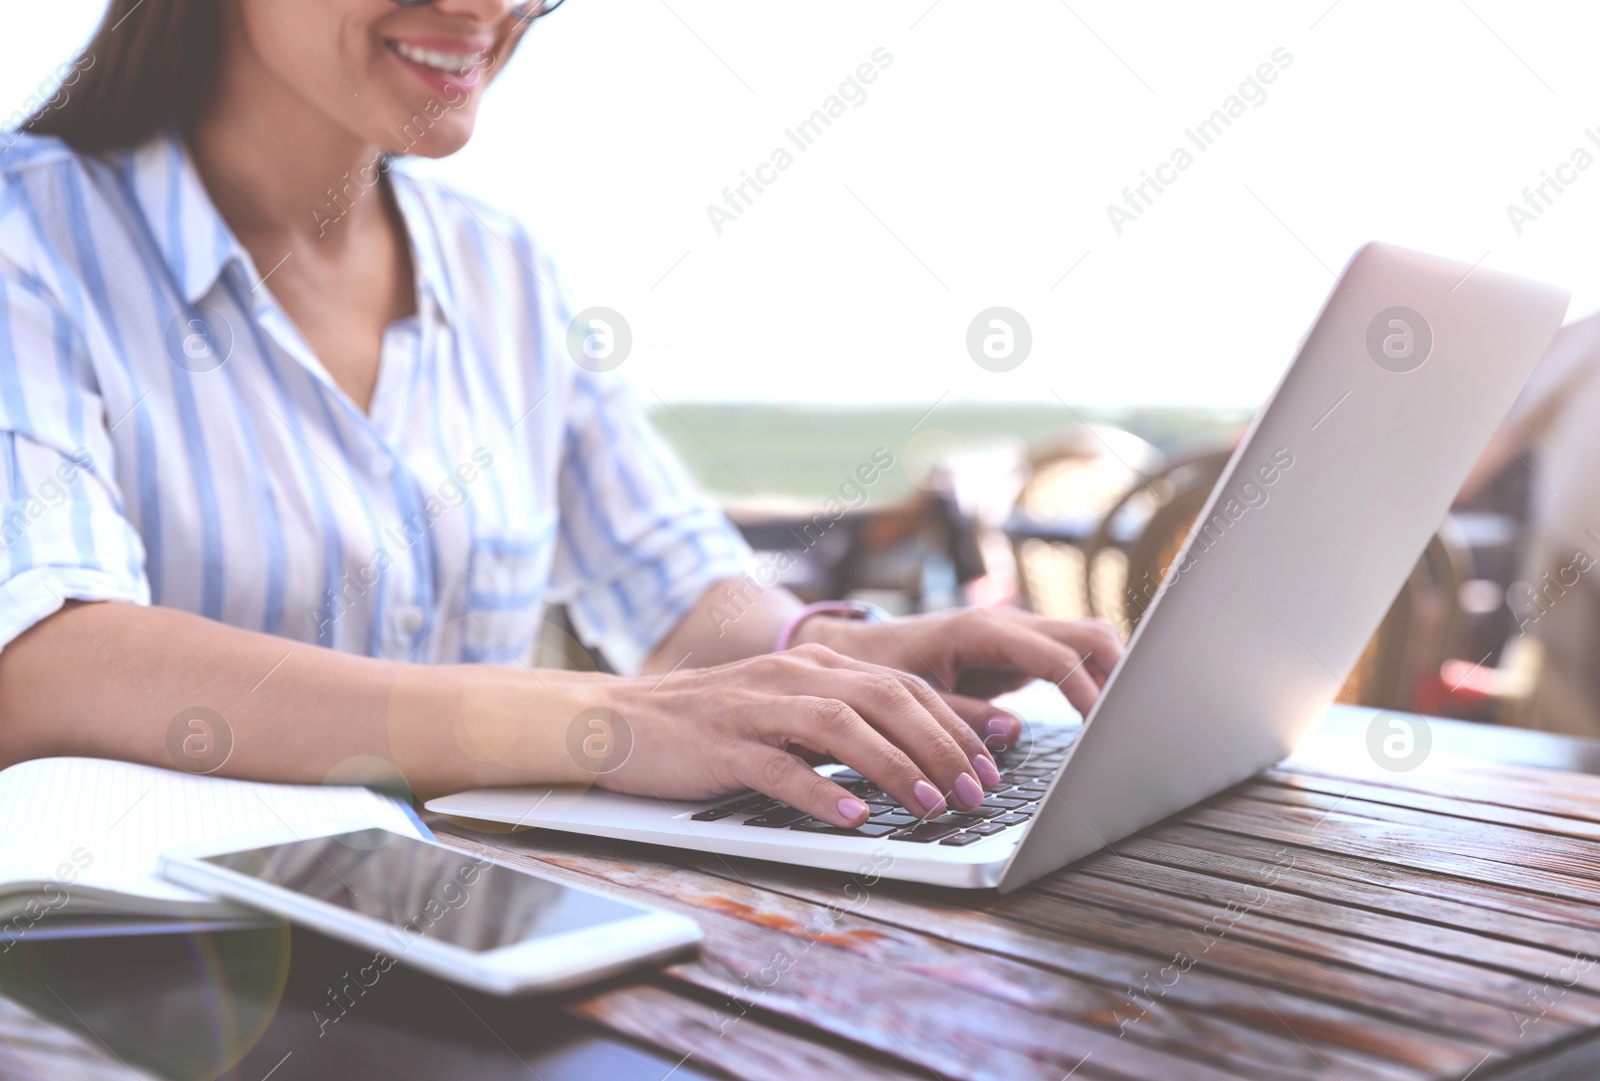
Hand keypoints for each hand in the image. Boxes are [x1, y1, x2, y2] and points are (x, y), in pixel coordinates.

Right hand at [592, 644, 1005, 829]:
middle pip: (884, 699)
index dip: (953, 725)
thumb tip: (918, 755)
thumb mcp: (787, 709)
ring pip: (839, 725)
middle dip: (940, 746)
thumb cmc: (710, 723)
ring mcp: (755, 708)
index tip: (989, 767)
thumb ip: (846, 722)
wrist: (616, 718)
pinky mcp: (720, 745)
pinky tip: (850, 817)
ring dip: (894, 765)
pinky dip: (818, 791)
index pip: (903, 686)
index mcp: (816, 664)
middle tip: (975, 793)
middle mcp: (792, 675)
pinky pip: (776, 767)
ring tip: (930, 805)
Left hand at [795, 607, 1122, 747]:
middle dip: (1121, 673)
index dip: (1087, 691)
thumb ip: (959, 716)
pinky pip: (1069, 660)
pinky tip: (1103, 718)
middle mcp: (1006, 625)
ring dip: (1112, 675)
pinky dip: (1093, 682)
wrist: (850, 651)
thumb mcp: (910, 697)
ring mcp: (1015, 638)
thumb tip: (1013, 731)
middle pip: (1089, 635)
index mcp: (982, 629)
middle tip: (1136, 722)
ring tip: (1129, 722)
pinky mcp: (1016, 656)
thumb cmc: (874, 671)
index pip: (1056, 656)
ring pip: (1086, 642)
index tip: (1105, 727)